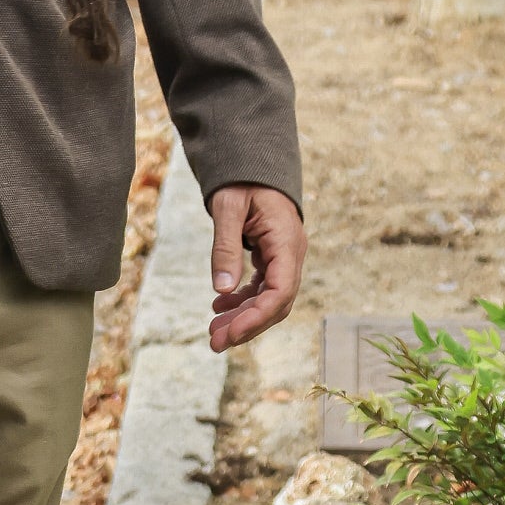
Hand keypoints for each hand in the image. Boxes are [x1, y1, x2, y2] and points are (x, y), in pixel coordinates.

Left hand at [207, 184, 305, 352]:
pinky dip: (243, 301)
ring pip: (269, 299)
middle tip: (215, 343)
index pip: (280, 291)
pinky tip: (220, 307)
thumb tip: (222, 290)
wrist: (253, 162)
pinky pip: (263, 287)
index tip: (231, 334)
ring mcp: (284, 256)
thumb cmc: (242, 178)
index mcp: (286, 241)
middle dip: (247, 325)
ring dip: (243, 317)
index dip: (257, 317)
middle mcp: (291, 253)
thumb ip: (225, 246)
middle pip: (276, 303)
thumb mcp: (228, 207)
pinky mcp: (273, 256)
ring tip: (213, 332)